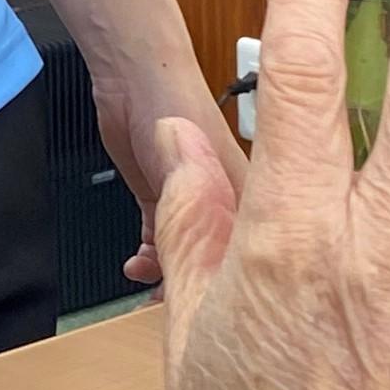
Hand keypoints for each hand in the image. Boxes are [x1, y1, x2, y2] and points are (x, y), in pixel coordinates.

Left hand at [94, 66, 246, 284]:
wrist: (131, 78)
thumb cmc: (179, 105)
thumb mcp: (203, 167)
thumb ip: (210, 219)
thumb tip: (217, 272)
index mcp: (255, 195)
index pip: (257, 254)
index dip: (244, 285)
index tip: (233, 311)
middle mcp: (226, 203)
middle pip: (218, 261)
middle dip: (203, 288)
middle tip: (184, 305)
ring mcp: (189, 203)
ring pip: (184, 256)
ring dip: (168, 275)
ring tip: (152, 289)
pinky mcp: (157, 199)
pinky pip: (156, 241)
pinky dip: (147, 259)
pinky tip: (136, 265)